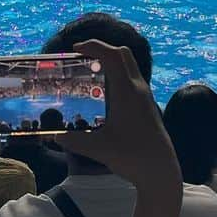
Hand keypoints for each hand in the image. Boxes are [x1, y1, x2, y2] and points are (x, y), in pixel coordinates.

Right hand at [58, 41, 181, 198]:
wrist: (161, 171)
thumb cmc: (132, 157)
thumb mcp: (99, 149)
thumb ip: (75, 141)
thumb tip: (55, 136)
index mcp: (127, 92)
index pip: (111, 56)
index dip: (94, 46)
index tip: (75, 48)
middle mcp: (138, 88)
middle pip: (123, 53)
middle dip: (103, 49)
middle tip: (83, 57)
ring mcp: (145, 96)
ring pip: (129, 65)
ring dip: (111, 62)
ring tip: (91, 73)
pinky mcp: (147, 105)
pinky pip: (132, 79)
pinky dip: (118, 75)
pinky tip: (106, 93)